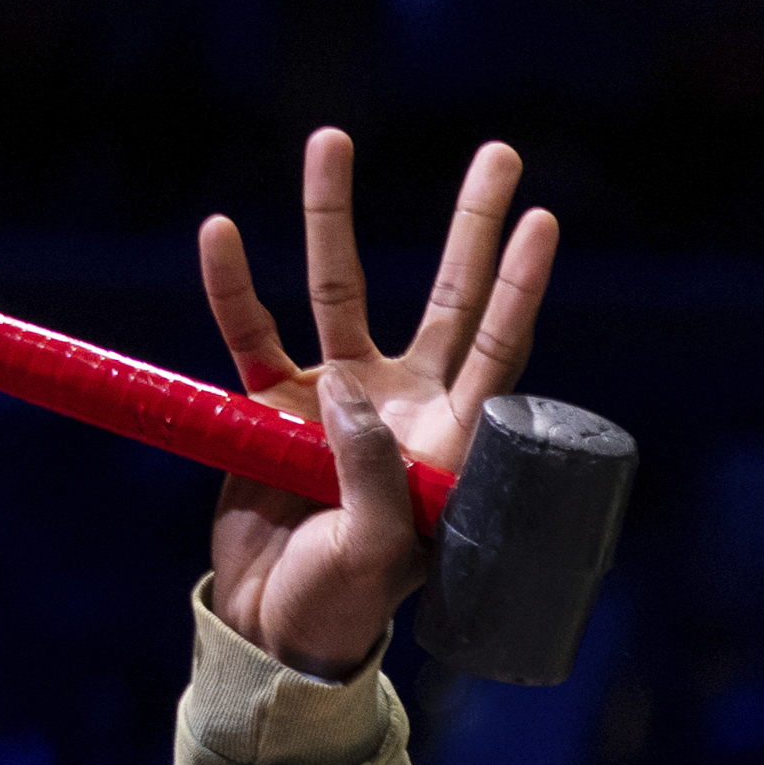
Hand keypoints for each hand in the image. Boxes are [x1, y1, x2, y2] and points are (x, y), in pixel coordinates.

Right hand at [198, 130, 557, 676]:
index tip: (544, 219)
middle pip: (447, 294)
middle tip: (499, 152)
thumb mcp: (377, 551)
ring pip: (338, 286)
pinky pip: (248, 330)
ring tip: (331, 138)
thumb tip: (344, 394)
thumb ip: (371, 474)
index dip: (521, 285)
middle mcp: (402, 403)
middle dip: (471, 224)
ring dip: (332, 214)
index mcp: (450, 439)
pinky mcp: (269, 405)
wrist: (276, 626)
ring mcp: (336, 397)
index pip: (499, 346)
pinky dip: (231, 283)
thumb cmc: (345, 602)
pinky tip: (219, 230)